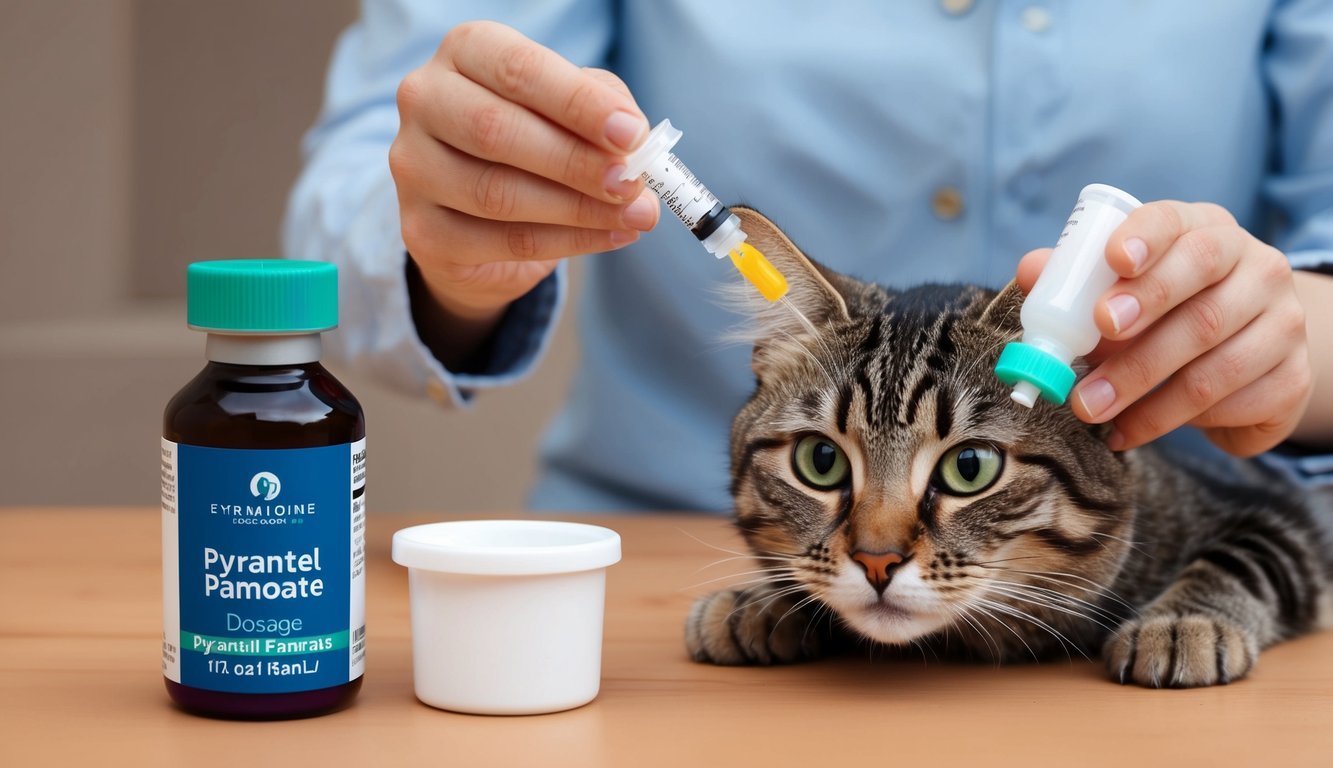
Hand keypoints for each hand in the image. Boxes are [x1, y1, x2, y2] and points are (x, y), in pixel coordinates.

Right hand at [389, 21, 660, 361]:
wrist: (480, 212)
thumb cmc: (533, 140)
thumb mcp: (570, 108)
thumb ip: (603, 111)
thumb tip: (635, 147)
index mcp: (465, 52)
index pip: (518, 70)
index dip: (578, 103)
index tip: (631, 134)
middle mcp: (425, 101)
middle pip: (497, 131)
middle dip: (576, 161)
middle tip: (632, 182)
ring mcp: (413, 168)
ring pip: (497, 193)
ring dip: (578, 209)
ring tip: (633, 216)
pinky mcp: (421, 230)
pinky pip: (499, 242)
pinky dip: (564, 243)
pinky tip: (608, 237)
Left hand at [1017, 200, 1313, 456]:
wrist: (1248, 356)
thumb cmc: (1168, 311)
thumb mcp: (1123, 288)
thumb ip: (1076, 277)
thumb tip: (1031, 270)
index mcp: (1206, 231)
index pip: (1178, 222)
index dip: (1146, 238)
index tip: (1114, 260)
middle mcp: (1256, 267)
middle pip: (1201, 296)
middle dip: (1141, 328)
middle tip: (1090, 353)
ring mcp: (1284, 322)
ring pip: (1214, 361)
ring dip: (1144, 392)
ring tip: (1091, 410)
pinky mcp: (1292, 377)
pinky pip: (1234, 403)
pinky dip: (1174, 422)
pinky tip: (1130, 430)